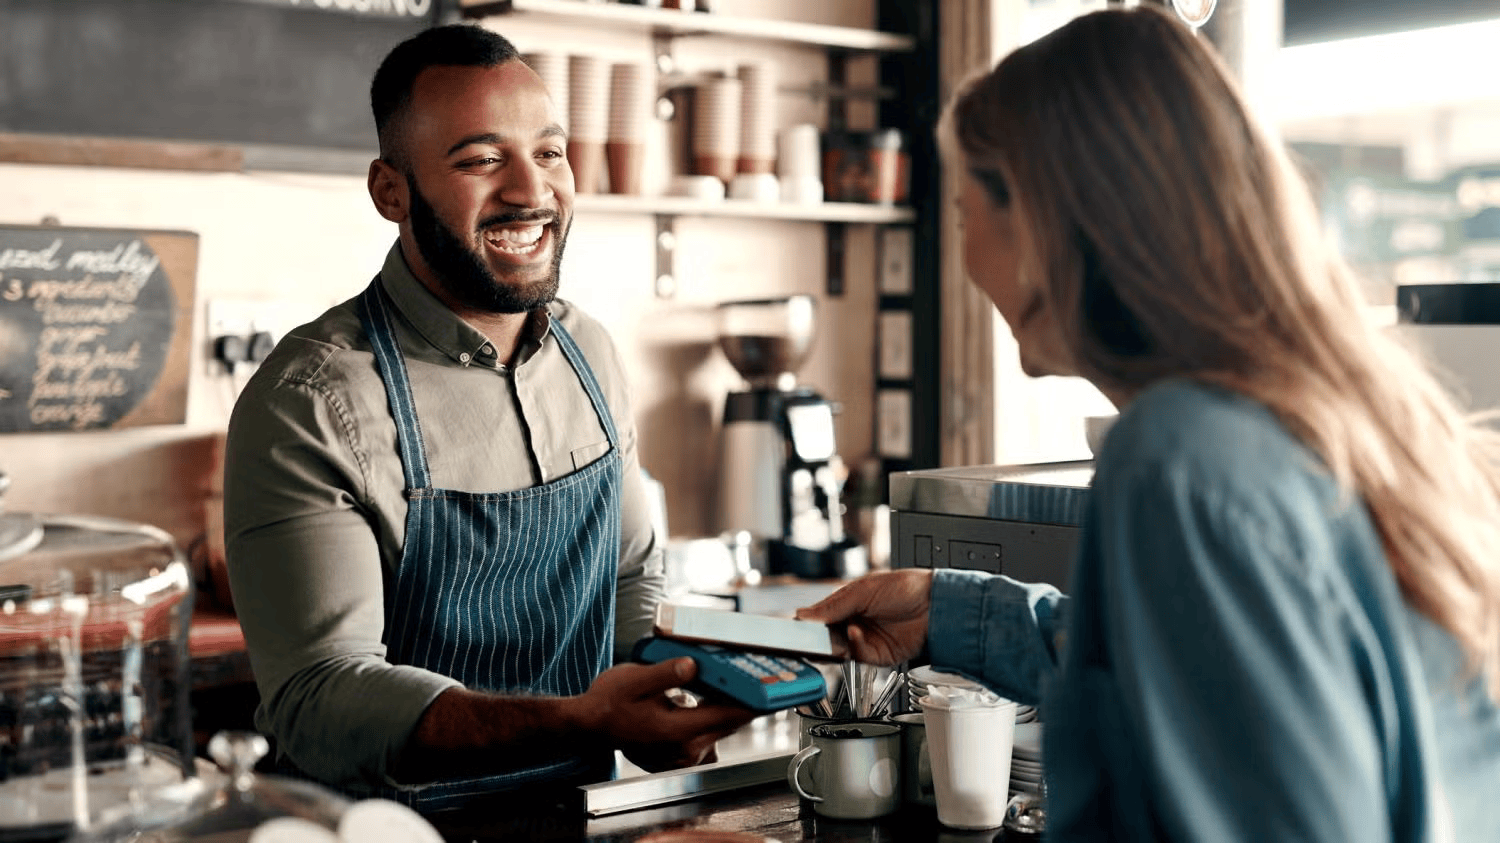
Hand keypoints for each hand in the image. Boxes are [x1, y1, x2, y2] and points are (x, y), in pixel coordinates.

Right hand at [581, 659, 758, 772]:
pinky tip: (704, 699)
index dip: (753, 702)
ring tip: (727, 684)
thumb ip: (666, 673)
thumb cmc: (608, 702)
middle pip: (728, 723)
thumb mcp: (634, 679)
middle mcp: (683, 749)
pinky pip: (708, 737)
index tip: (773, 689)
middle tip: (754, 674)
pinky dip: (711, 719)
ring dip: (725, 709)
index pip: (726, 716)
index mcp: (676, 730)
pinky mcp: (679, 756)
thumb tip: (693, 665)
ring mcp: (682, 756)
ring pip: (719, 729)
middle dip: (742, 699)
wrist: (590, 726)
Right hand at [795, 569, 933, 665]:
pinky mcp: (878, 656)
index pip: (819, 617)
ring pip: (839, 651)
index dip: (807, 623)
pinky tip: (855, 633)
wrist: (937, 605)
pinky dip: (854, 647)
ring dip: (833, 645)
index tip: (794, 628)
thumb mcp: (863, 591)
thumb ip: (833, 605)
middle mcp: (854, 623)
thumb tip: (803, 615)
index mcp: (848, 604)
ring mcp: (866, 641)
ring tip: (830, 636)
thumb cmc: (906, 588)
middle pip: (826, 637)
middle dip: (816, 639)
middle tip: (805, 639)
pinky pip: (858, 657)